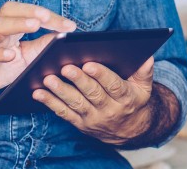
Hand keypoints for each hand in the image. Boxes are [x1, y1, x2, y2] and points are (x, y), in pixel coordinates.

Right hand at [0, 2, 76, 111]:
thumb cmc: (1, 67)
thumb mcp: (28, 56)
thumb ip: (44, 45)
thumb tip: (65, 37)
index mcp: (11, 27)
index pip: (30, 13)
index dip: (50, 17)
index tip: (70, 26)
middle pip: (9, 10)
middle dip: (29, 11)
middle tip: (47, 16)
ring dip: (16, 24)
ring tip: (34, 26)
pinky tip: (10, 56)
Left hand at [32, 57, 155, 144]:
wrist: (129, 129)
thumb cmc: (133, 99)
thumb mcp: (144, 87)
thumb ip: (144, 71)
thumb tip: (147, 55)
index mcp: (126, 98)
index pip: (113, 86)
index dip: (101, 75)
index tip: (89, 64)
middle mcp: (109, 110)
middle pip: (93, 94)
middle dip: (78, 81)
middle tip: (65, 67)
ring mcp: (93, 118)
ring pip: (76, 104)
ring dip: (61, 92)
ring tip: (48, 79)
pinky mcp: (80, 124)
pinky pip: (64, 113)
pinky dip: (50, 103)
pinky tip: (38, 93)